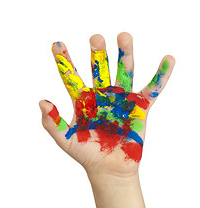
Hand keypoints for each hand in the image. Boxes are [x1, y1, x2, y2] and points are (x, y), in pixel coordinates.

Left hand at [39, 32, 174, 175]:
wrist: (107, 169)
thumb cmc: (84, 153)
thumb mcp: (64, 139)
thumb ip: (52, 122)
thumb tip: (42, 101)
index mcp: (82, 99)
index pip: (71, 76)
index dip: (64, 61)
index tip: (57, 44)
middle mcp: (102, 94)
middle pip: (99, 68)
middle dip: (97, 54)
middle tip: (95, 39)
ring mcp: (121, 99)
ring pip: (124, 72)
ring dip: (125, 55)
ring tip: (123, 36)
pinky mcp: (140, 108)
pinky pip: (152, 89)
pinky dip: (161, 75)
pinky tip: (167, 59)